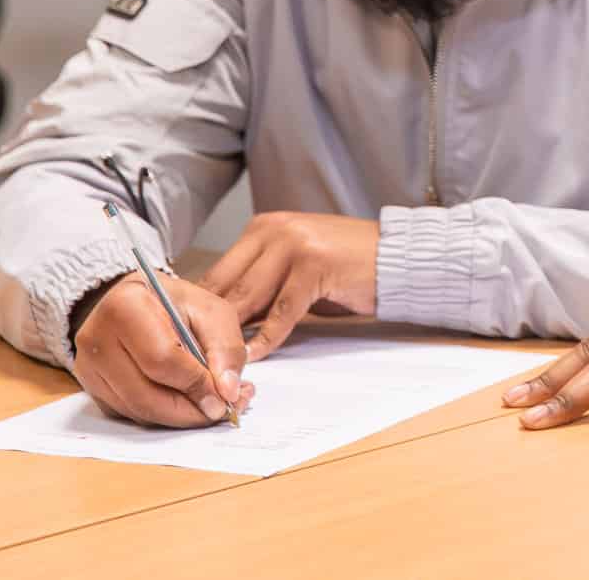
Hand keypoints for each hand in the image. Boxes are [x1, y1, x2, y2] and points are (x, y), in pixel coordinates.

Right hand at [71, 270, 254, 426]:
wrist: (140, 303)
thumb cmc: (176, 304)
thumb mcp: (211, 311)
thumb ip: (226, 347)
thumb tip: (228, 391)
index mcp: (125, 306)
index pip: (161, 359)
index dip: (196, 384)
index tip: (226, 397)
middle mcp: (96, 339)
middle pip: (145, 395)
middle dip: (189, 410)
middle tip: (221, 411)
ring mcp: (87, 367)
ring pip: (137, 411)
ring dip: (178, 417)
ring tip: (209, 405)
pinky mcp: (91, 388)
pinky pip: (129, 415)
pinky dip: (161, 416)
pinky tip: (185, 403)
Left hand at [201, 211, 379, 358]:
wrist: (398, 257)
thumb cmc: (346, 267)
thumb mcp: (294, 267)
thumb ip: (261, 285)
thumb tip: (221, 320)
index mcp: (264, 227)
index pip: (219, 272)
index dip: (202, 308)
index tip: (190, 337)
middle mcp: (274, 230)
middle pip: (229, 286)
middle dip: (213, 325)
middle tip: (201, 357)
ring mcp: (295, 245)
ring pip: (250, 298)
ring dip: (235, 334)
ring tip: (223, 361)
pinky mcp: (314, 266)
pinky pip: (281, 311)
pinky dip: (267, 337)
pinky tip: (257, 354)